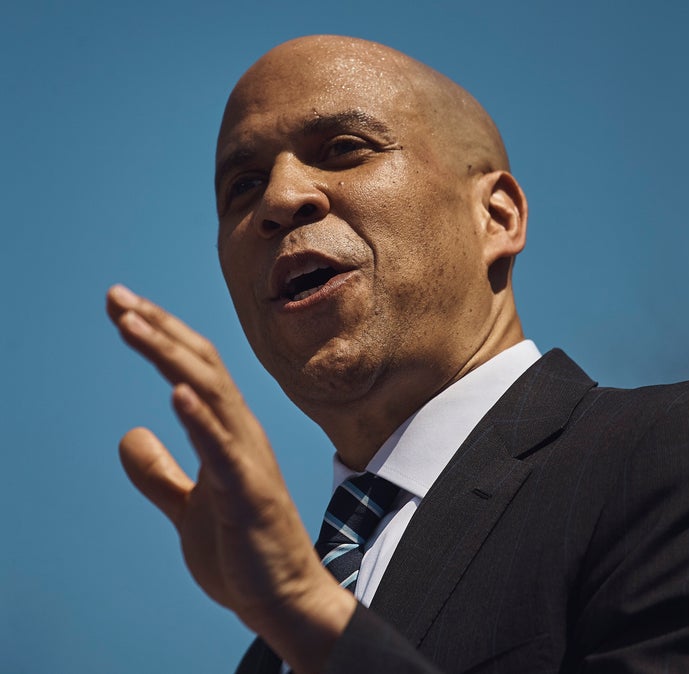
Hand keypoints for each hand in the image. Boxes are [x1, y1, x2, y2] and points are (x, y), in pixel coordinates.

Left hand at [106, 285, 354, 672]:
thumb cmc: (241, 549)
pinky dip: (201, 420)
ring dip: (171, 357)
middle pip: (201, 367)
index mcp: (227, 434)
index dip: (160, 337)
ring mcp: (247, 461)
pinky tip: (177, 394)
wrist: (280, 597)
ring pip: (211, 395)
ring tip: (132, 325)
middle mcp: (241, 434)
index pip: (193, 371)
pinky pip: (224, 452)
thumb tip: (130, 434)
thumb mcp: (188, 505)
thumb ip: (160, 472)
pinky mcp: (249, 494)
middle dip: (159, 329)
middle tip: (117, 297)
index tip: (122, 310)